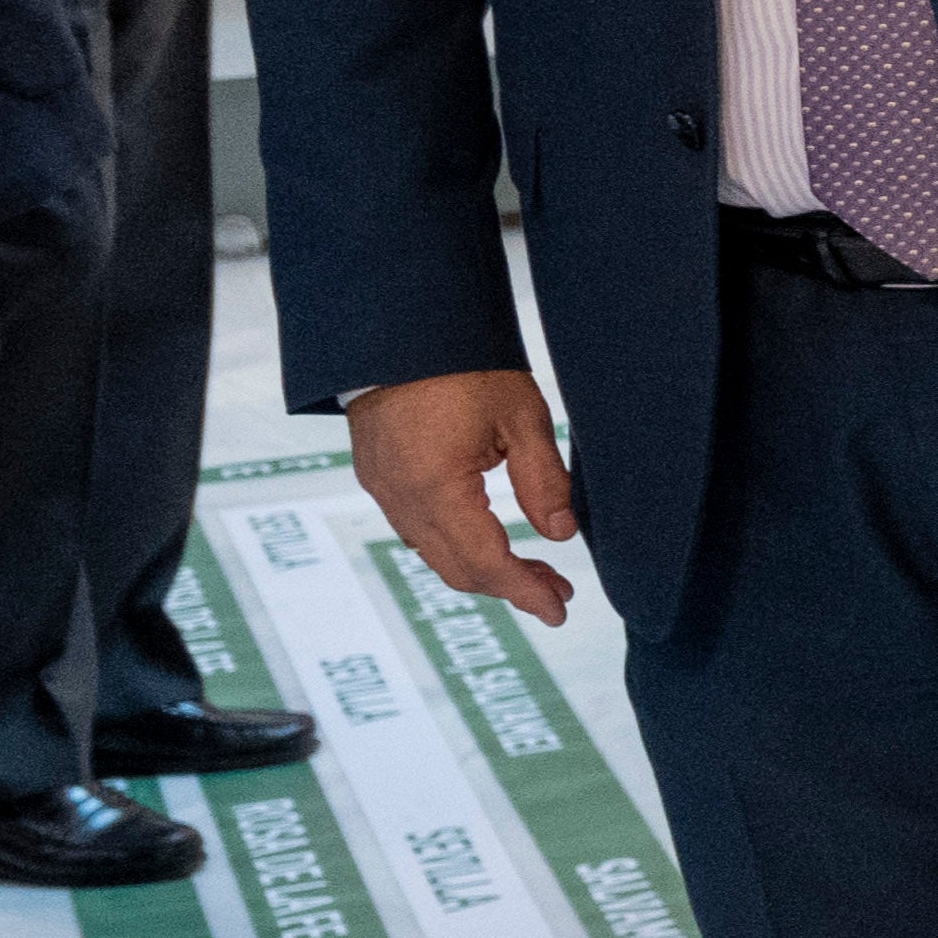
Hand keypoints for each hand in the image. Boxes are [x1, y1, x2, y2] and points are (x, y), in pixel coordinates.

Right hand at [353, 369, 587, 626]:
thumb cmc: (462, 365)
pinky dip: (454, 545)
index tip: (560, 609)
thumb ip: (544, 481)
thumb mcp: (522, 417)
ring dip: (482, 567)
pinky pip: (415, 529)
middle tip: (556, 589)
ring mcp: (382, 489)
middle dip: (509, 586)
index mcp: (437, 488)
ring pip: (434, 553)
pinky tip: (488, 538)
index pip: (486, 562)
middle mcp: (401, 498)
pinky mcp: (377, 476)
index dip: (525, 592)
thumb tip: (561, 535)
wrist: (397, 328)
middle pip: (457, 568)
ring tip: (533, 568)